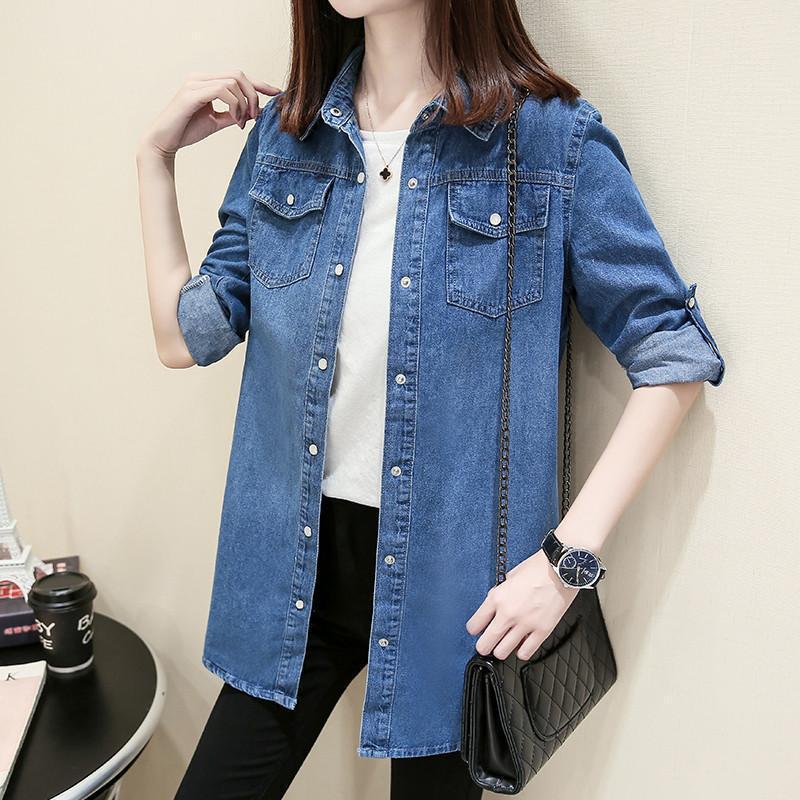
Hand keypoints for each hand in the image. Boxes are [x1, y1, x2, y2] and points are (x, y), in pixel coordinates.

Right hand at [137, 70, 281, 159]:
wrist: (164, 142)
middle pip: (239, 75)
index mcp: (205, 82)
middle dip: (254, 95)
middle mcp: (199, 78)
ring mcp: (194, 83)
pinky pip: (223, 91)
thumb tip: (252, 113)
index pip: (237, 76)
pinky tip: (235, 121)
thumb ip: (233, 114)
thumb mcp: (217, 122)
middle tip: (255, 117)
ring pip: (233, 82)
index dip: (259, 83)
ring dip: (245, 104)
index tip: (277, 94)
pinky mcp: (191, 94)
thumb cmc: (187, 131)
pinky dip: (235, 106)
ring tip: (242, 123)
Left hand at [465, 548, 579, 660]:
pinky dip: (521, 651)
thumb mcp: (509, 577)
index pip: (474, 625)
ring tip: (505, 644)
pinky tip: (522, 644)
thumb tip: (495, 606)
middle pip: (485, 644)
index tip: (478, 630)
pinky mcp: (542, 631)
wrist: (561, 568)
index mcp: (497, 598)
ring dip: (501, 650)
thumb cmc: (537, 568)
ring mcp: (525, 624)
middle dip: (484, 645)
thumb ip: (500, 594)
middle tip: (487, 643)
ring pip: (502, 652)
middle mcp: (508, 613)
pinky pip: (525, 652)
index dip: (475, 629)